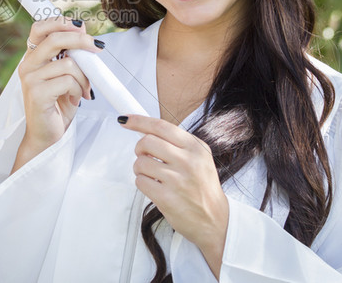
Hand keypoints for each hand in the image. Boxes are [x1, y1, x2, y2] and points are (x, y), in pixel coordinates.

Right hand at [12, 17, 101, 171]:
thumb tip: (83, 31)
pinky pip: (68, 81)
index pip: (40, 27)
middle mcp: (27, 65)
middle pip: (55, 38)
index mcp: (33, 58)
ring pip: (68, 63)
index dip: (61, 22)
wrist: (46, 136)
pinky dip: (78, 90)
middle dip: (81, 40)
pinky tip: (74, 100)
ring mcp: (30, 79)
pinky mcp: (37, 94)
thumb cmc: (57, 106)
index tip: (81, 27)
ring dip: (84, 78)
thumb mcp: (66, 75)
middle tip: (97, 47)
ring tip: (83, 91)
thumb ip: (71, 55)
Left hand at [118, 114, 228, 278]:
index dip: (139, 121)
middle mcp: (188, 161)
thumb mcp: (199, 157)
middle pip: (146, 142)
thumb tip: (145, 130)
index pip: (161, 126)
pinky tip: (155, 187)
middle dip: (140, 149)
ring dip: (140, 169)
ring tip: (153, 176)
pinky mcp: (167, 198)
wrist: (215, 220)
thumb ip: (176, 143)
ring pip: (140, 163)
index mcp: (195, 147)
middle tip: (145, 156)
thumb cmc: (203, 188)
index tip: (125, 120)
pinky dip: (142, 183)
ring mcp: (177, 180)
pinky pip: (140, 182)